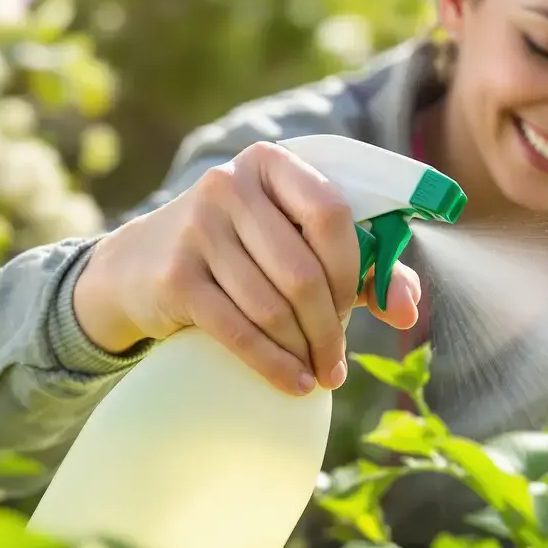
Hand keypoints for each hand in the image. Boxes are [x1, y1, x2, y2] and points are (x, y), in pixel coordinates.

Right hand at [73, 141, 421, 395]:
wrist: (139, 267)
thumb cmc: (242, 252)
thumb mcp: (295, 241)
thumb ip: (363, 265)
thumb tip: (408, 308)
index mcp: (271, 163)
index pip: (332, 214)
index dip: (352, 270)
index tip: (355, 308)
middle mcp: (229, 185)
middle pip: (305, 271)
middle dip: (329, 326)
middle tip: (335, 359)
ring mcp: (197, 228)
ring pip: (274, 306)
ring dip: (304, 351)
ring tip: (317, 373)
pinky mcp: (175, 276)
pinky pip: (239, 330)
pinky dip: (273, 365)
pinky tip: (293, 384)